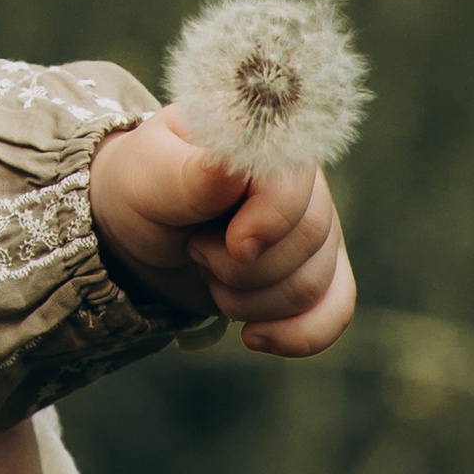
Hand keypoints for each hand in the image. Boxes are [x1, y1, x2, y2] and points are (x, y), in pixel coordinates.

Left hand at [86, 110, 354, 357]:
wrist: (138, 227)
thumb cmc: (143, 187)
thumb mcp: (148, 178)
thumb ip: (189, 175)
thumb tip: (231, 168)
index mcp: (265, 136)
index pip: (298, 181)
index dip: (269, 221)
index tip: (230, 243)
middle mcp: (302, 179)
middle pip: (309, 238)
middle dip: (241, 266)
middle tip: (195, 248)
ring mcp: (315, 225)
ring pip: (314, 283)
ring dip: (248, 299)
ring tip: (207, 268)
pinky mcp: (317, 269)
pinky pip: (335, 310)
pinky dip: (297, 334)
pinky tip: (254, 337)